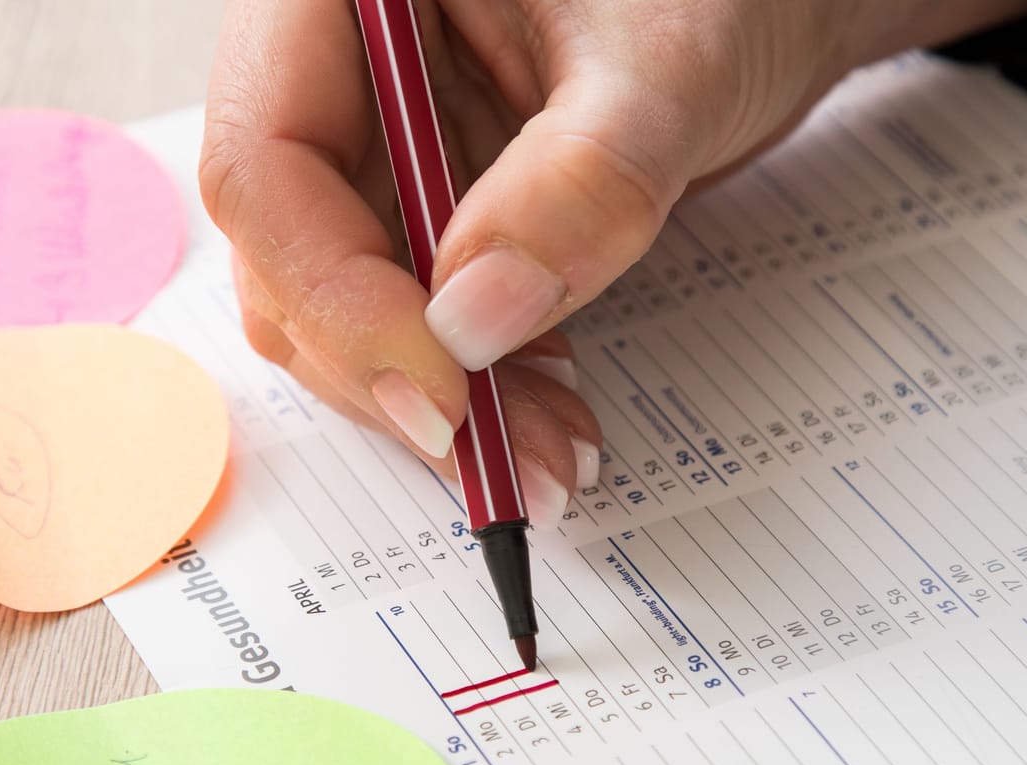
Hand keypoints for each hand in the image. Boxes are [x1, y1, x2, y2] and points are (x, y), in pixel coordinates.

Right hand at [201, 0, 1026, 521]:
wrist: (759, 11)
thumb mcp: (662, 71)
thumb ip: (578, 182)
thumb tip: (471, 323)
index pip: (266, 155)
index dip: (335, 289)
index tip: (440, 390)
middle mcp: (327, 66)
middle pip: (287, 248)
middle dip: (392, 371)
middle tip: (501, 459)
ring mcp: (365, 142)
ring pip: (339, 303)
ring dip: (435, 398)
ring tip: (548, 453)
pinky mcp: (414, 205)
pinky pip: (404, 315)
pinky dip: (469, 380)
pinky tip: (543, 412)